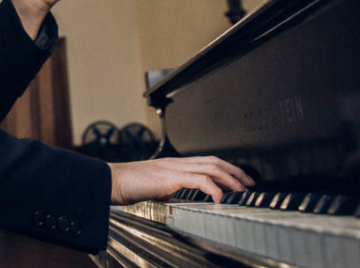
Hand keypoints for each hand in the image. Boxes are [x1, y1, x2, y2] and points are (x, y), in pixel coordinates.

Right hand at [109, 156, 254, 204]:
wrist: (111, 181)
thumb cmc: (127, 185)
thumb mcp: (154, 187)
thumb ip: (167, 188)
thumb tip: (174, 195)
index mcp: (173, 164)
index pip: (206, 162)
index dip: (225, 168)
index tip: (239, 180)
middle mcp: (176, 163)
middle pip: (213, 161)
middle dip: (234, 171)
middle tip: (249, 183)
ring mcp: (173, 168)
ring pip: (210, 168)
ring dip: (229, 179)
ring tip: (240, 190)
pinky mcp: (170, 178)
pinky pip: (198, 180)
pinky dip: (213, 188)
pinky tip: (219, 198)